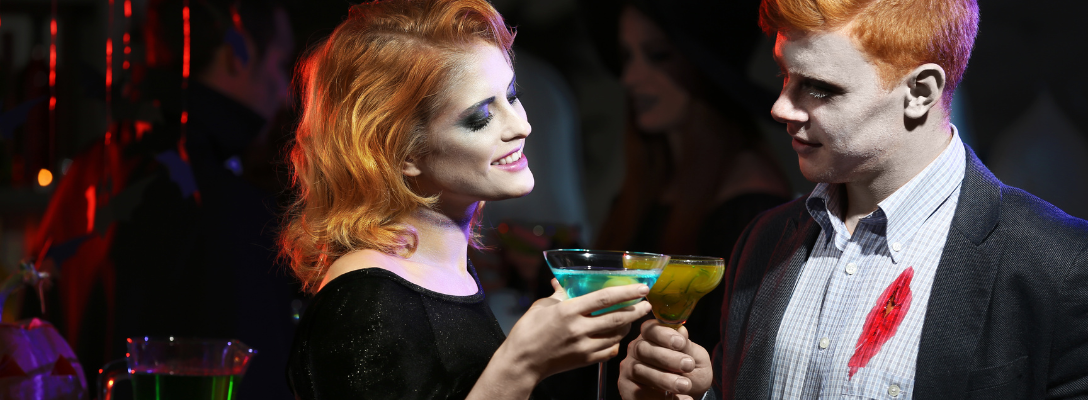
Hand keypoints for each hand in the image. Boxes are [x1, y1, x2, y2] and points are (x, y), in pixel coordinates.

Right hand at [498, 279, 652, 380]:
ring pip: (616, 335)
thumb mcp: (542, 306)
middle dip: (636, 310)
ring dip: (628, 325)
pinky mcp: (585, 361)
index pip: (604, 298)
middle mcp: (579, 329)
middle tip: (646, 303)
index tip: (641, 287)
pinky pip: (609, 351)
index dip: (626, 292)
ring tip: (632, 317)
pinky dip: (616, 343)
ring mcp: (584, 347)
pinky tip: (616, 336)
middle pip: (617, 318)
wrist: (521, 363)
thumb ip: (559, 294)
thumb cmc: (527, 332)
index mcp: (568, 311)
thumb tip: (564, 282)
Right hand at [618, 319, 712, 399]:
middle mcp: (637, 350)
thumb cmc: (691, 374)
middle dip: (667, 358)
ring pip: (639, 370)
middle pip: (642, 348)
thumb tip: (681, 330)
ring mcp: (630, 369)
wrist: (689, 397)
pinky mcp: (627, 389)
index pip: (650, 328)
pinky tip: (673, 398)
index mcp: (653, 337)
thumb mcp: (696, 359)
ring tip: (684, 385)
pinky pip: (638, 392)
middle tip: (687, 366)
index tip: (680, 343)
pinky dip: (657, 396)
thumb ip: (688, 346)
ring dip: (664, 379)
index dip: (663, 334)